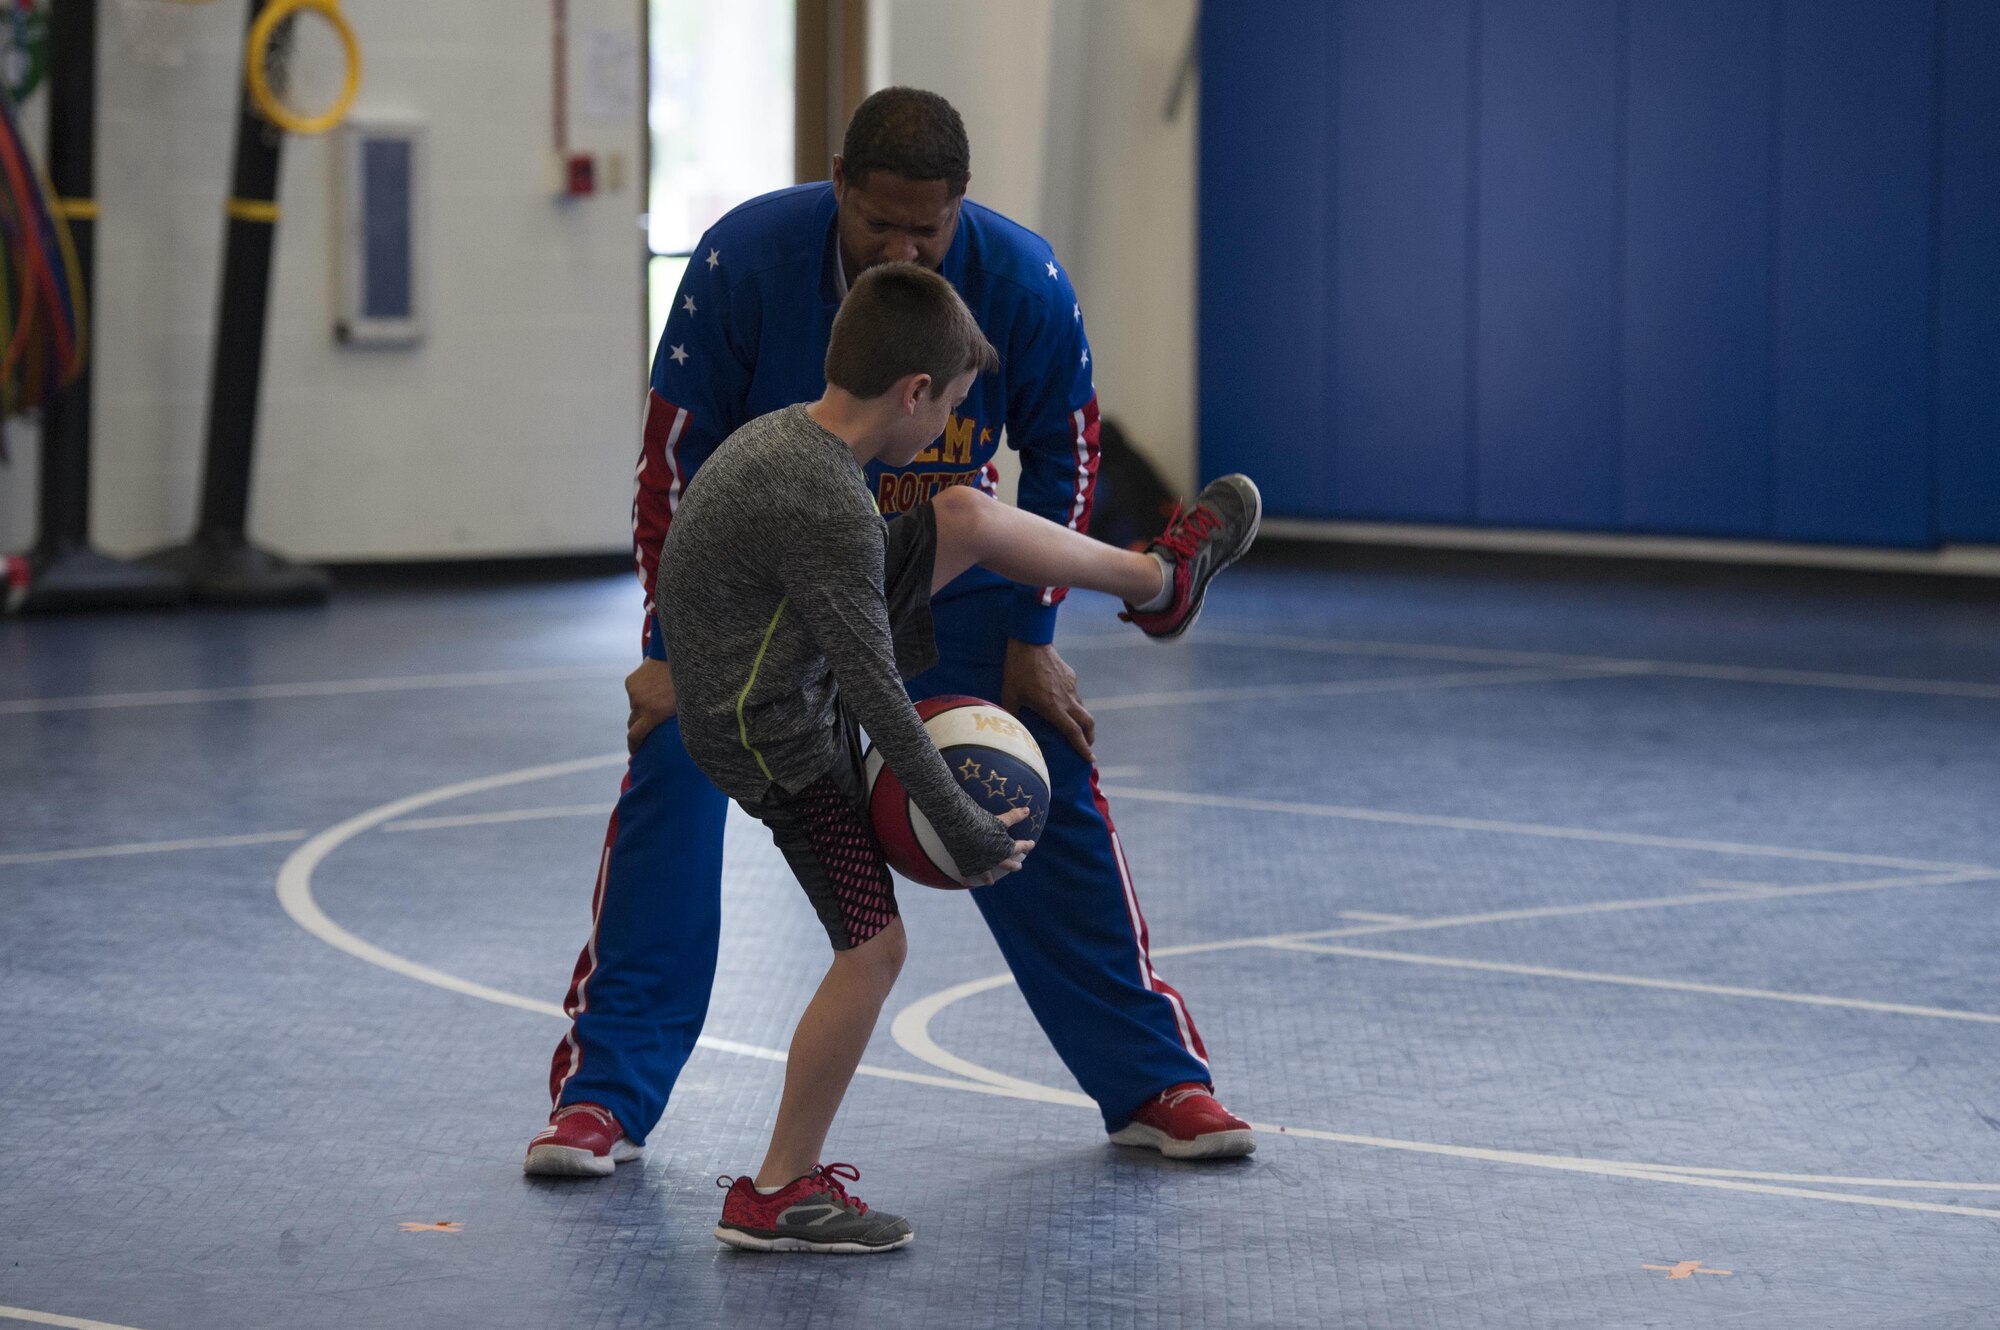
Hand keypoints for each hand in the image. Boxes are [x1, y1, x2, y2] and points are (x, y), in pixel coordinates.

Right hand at [624, 658, 677, 752]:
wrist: (680, 657)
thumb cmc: (690, 685)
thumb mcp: (686, 708)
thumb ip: (677, 724)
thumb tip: (683, 742)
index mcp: (653, 713)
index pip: (634, 736)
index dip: (634, 747)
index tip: (635, 753)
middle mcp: (639, 703)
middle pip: (632, 723)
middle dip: (639, 728)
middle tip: (650, 728)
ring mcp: (633, 691)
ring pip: (635, 707)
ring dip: (642, 708)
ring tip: (658, 701)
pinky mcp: (630, 681)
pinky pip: (634, 694)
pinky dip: (641, 695)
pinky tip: (654, 688)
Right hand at [959, 806, 1035, 886]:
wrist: (960, 828)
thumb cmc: (982, 823)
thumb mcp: (1000, 819)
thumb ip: (1014, 816)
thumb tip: (1028, 810)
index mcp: (1005, 849)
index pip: (1020, 847)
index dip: (1027, 845)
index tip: (1032, 844)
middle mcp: (994, 860)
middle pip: (1007, 864)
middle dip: (1013, 865)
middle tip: (1018, 866)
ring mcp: (980, 865)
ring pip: (986, 874)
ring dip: (988, 879)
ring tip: (990, 882)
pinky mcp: (966, 865)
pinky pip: (968, 875)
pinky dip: (967, 880)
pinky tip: (966, 883)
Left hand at [1000, 638, 1095, 761]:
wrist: (1030, 642)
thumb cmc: (1018, 669)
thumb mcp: (1010, 694)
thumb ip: (1010, 713)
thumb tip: (1007, 728)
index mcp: (1053, 707)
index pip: (1073, 732)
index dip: (1082, 747)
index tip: (1090, 758)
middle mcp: (1066, 699)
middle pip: (1087, 723)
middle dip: (1089, 737)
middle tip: (1087, 746)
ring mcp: (1071, 687)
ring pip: (1083, 709)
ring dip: (1082, 721)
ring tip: (1076, 728)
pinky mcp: (1071, 676)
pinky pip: (1075, 695)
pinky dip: (1074, 705)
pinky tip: (1064, 703)